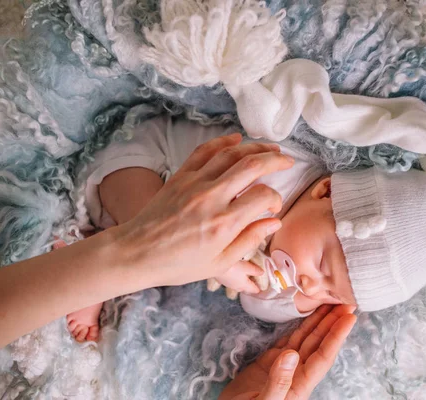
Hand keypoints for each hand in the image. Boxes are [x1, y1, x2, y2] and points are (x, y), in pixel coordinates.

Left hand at [110, 133, 293, 286]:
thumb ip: (249, 240)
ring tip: (271, 148)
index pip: (263, 196)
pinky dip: (223, 142)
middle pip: (252, 166)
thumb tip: (274, 222)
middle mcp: (212, 197)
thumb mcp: (219, 264)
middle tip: (288, 161)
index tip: (273, 207)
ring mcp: (195, 182)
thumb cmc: (178, 264)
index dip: (275, 199)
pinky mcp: (181, 175)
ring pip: (231, 153)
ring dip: (255, 147)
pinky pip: (205, 151)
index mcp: (225, 223)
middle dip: (276, 160)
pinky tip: (236, 139)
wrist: (137, 252)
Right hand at [216, 261, 263, 293]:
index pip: (254, 290)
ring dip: (241, 284)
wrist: (216, 265)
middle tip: (254, 283)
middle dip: (249, 287)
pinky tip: (233, 275)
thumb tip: (262, 273)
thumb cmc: (234, 267)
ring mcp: (228, 284)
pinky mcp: (222, 280)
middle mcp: (237, 287)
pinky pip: (230, 282)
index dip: (259, 288)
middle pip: (245, 289)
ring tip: (243, 279)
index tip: (262, 288)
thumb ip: (255, 271)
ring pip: (237, 286)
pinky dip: (234, 280)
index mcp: (244, 285)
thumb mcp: (247, 267)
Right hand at [219, 305, 356, 399]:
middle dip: (332, 323)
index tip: (349, 318)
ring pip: (305, 340)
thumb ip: (278, 382)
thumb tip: (291, 355)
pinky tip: (306, 317)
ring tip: (330, 305)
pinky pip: (287, 340)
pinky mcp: (268, 362)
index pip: (323, 356)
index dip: (337, 336)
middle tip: (346, 303)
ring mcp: (282, 366)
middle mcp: (296, 373)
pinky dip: (297, 327)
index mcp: (300, 385)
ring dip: (318, 322)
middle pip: (318, 344)